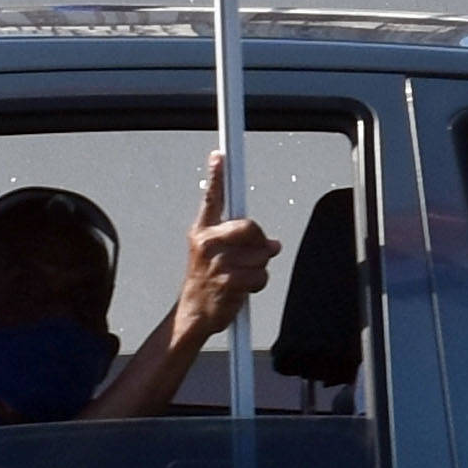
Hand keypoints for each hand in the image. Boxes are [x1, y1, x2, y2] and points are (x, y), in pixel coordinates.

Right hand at [174, 153, 277, 337]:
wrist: (194, 312)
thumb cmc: (208, 280)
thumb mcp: (214, 254)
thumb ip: (242, 242)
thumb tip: (274, 244)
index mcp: (203, 231)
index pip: (211, 199)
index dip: (215, 176)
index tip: (218, 156)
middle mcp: (207, 242)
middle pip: (251, 227)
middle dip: (259, 243)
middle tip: (250, 256)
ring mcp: (217, 262)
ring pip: (261, 254)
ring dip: (258, 269)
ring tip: (240, 277)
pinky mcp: (228, 281)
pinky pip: (261, 275)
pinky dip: (258, 284)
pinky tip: (242, 289)